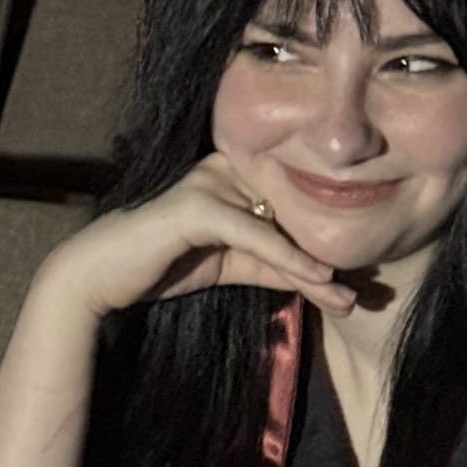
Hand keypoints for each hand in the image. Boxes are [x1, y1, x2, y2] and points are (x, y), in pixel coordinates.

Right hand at [46, 153, 356, 319]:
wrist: (100, 277)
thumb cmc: (160, 266)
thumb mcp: (229, 266)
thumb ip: (271, 264)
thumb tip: (322, 278)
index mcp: (234, 175)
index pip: (292, 209)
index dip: (326, 245)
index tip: (361, 282)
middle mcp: (226, 169)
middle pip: (293, 215)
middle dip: (330, 257)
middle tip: (366, 294)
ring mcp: (211, 183)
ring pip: (280, 226)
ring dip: (316, 266)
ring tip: (349, 298)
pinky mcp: (197, 206)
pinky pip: (255, 234)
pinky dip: (288, 257)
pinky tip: (318, 278)